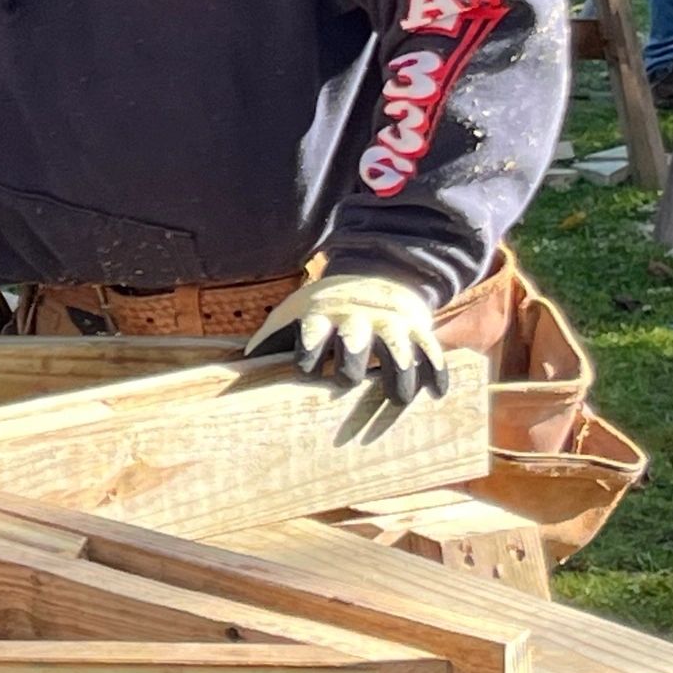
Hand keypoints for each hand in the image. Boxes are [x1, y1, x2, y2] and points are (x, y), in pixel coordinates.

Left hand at [245, 273, 447, 405]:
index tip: (306, 372)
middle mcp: (359, 320)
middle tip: (347, 381)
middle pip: (357, 340)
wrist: (377, 273)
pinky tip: (436, 394)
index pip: (314, 333)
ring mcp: (391, 324)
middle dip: (352, 361)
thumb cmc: (324, 309)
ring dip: (399, 374)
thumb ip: (269, 341)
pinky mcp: (419, 330)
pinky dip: (435, 371)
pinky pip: (431, 351)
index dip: (309, 351)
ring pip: (398, 349)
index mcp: (324, 317)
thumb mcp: (293, 313)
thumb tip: (236, 369)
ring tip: (398, 400)